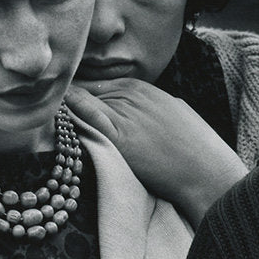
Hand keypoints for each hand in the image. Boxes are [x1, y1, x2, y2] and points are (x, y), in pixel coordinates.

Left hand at [66, 78, 246, 227]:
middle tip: (53, 109)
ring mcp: (124, 114)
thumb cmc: (196, 145)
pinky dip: (73, 110)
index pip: (99, 84)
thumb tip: (131, 98)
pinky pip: (89, 116)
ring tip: (51, 114)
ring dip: (68, 107)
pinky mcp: (119, 137)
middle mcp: (131, 96)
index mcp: (143, 87)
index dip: (81, 95)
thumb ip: (149, 101)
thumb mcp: (174, 109)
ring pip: (84, 101)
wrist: (207, 173)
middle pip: (87, 92)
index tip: (67, 103)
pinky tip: (61, 112)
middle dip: (71, 101)